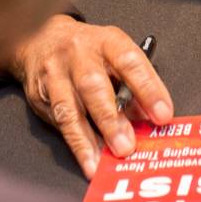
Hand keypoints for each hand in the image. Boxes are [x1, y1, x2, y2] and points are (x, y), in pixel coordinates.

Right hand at [9, 15, 172, 177]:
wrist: (42, 39)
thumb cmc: (89, 52)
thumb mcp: (115, 57)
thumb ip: (133, 87)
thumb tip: (149, 120)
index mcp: (107, 41)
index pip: (130, 62)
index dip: (148, 89)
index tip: (163, 115)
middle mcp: (78, 54)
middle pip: (93, 86)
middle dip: (111, 120)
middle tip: (126, 146)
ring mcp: (55, 74)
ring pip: (69, 109)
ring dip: (86, 140)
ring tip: (100, 162)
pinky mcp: (38, 94)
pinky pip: (57, 121)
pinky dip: (74, 142)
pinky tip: (87, 159)